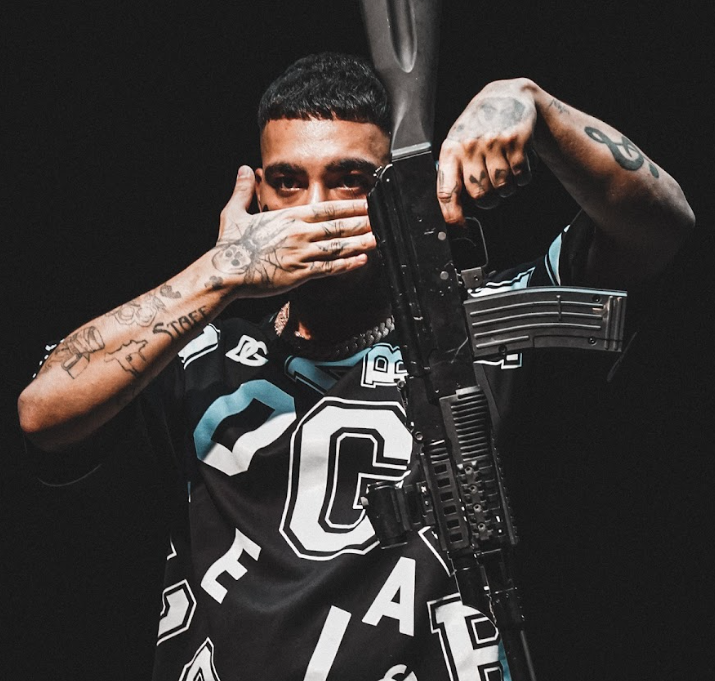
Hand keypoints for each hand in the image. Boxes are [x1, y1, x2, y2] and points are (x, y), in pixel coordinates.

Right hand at [212, 166, 375, 296]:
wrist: (225, 272)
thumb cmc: (229, 246)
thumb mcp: (234, 213)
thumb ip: (243, 190)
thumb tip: (244, 169)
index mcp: (287, 217)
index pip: (326, 209)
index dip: (349, 206)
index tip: (366, 204)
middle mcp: (298, 233)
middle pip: (337, 226)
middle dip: (362, 223)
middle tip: (381, 219)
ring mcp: (301, 254)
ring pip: (337, 247)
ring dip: (360, 242)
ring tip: (378, 238)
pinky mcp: (300, 274)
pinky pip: (329, 268)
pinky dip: (347, 264)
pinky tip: (362, 261)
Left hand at [437, 78, 537, 223]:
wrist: (508, 96)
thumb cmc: (479, 129)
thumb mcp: (459, 147)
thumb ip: (455, 176)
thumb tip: (452, 214)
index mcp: (450, 151)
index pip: (446, 192)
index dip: (453, 216)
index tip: (460, 231)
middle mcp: (469, 146)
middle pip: (480, 196)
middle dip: (489, 201)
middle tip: (491, 189)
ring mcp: (494, 142)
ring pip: (503, 189)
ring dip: (507, 189)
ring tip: (504, 171)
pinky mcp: (516, 140)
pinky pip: (521, 178)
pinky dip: (522, 178)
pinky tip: (517, 163)